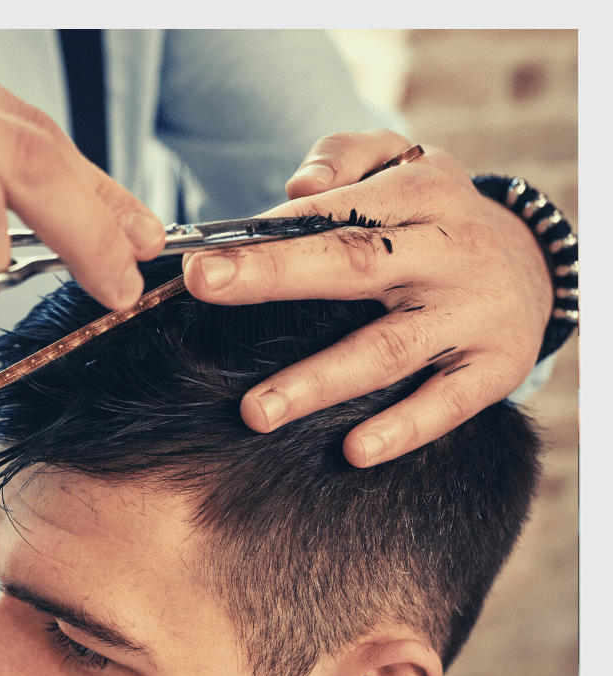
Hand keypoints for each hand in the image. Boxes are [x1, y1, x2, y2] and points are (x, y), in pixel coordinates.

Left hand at [182, 129, 552, 466]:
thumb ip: (348, 159)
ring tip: (255, 411)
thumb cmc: (439, 220)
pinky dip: (402, 429)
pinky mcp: (495, 369)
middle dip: (275, 275)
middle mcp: (450, 250)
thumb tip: (298, 186)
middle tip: (205, 285)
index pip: (343, 208)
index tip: (205, 255)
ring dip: (319, 381)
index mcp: (424, 194)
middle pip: (357, 262)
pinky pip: (447, 405)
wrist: (537, 268)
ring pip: (389, 349)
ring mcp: (473, 314)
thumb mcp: (407, 165)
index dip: (274, 231)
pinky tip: (353, 451)